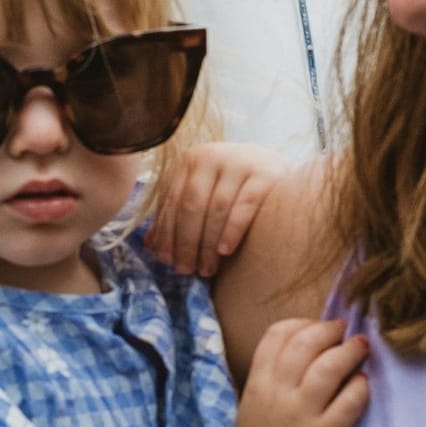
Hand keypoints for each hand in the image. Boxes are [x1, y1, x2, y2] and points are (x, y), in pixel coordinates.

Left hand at [146, 142, 287, 276]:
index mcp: (190, 160)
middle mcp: (212, 156)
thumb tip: (150, 245)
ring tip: (206, 269)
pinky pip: (245, 206)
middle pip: (191, 206)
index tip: (166, 261)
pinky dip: (232, 230)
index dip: (167, 233)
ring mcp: (239, 162)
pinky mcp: (265, 174)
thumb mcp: (202, 196)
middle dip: (185, 243)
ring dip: (207, 244)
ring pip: (215, 209)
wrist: (275, 168)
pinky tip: (225, 251)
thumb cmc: (231, 189)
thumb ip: (176, 216)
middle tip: (186, 270)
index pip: (171, 201)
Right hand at [233, 317, 368, 426]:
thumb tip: (306, 343)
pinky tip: (364, 383)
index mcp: (258, 383)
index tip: (318, 329)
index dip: (302, 323)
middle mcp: (278, 394)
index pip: (277, 334)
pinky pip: (349, 401)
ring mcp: (301, 415)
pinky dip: (360, 386)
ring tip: (360, 347)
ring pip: (329, 366)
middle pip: (305, 342)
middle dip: (329, 330)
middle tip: (344, 332)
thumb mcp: (254, 403)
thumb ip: (272, 373)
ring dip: (349, 351)